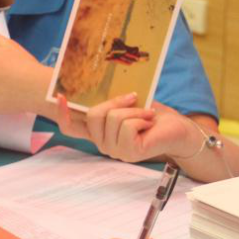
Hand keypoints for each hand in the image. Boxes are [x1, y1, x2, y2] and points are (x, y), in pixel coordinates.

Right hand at [54, 93, 199, 163]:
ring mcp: (115, 151)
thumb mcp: (126, 104)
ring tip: (147, 115)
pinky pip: (127, 126)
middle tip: (134, 97)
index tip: (60, 95)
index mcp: (99, 132)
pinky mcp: (130, 152)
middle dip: (115, 101)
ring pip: (112, 118)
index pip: (71, 128)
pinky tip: (150, 123)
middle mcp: (103, 144)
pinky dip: (141, 117)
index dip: (62, 113)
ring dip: (135, 110)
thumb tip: (92, 86)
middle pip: (93, 115)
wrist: (178, 129)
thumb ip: (108, 102)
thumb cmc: (153, 115)